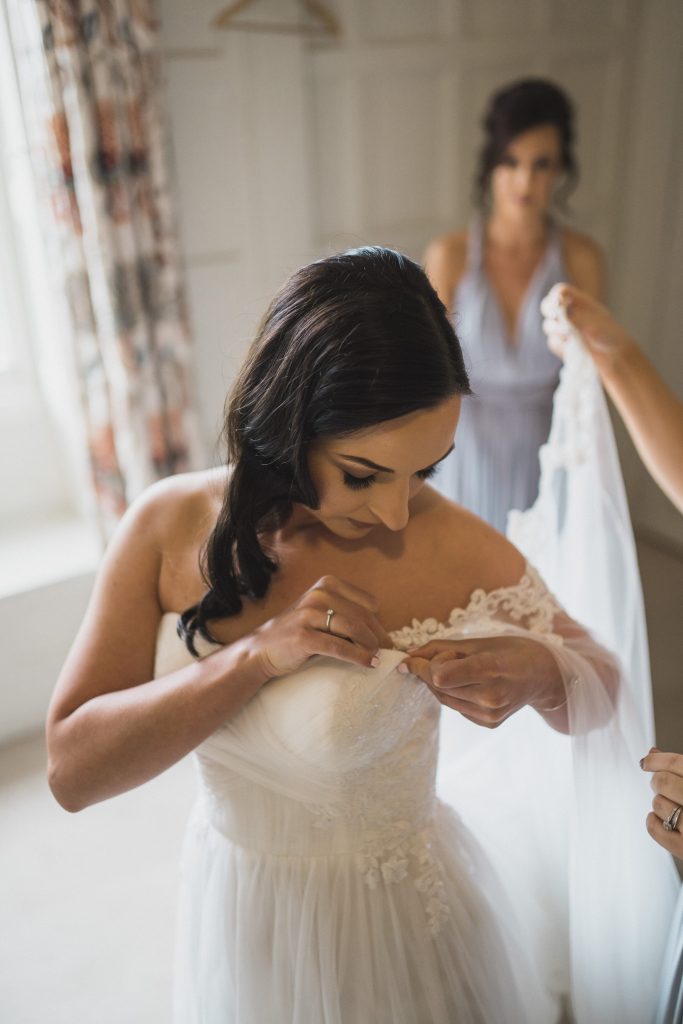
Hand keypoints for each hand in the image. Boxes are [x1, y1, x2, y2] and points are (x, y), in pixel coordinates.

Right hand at [250, 575, 391, 679]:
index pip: (367, 604)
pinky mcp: (303, 636)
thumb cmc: (297, 632)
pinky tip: (368, 663)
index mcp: (327, 584)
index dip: (378, 623)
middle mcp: (319, 595)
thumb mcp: (321, 612)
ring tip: (378, 658)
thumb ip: (346, 613)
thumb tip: (381, 631)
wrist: (262, 648)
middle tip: (387, 652)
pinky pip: (339, 647)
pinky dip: (359, 657)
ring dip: (371, 646)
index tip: (383, 639)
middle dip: (379, 637)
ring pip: (353, 629)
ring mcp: (309, 614)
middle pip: (363, 617)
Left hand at [398, 635, 564, 727]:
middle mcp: (490, 697)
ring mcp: (490, 714)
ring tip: (460, 669)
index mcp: (489, 670)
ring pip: (444, 699)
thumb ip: (439, 648)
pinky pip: (456, 708)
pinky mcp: (490, 724)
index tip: (411, 659)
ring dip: (440, 683)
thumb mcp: (477, 641)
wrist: (543, 675)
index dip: (421, 666)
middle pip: (438, 687)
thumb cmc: (510, 650)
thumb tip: (408, 657)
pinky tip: (469, 683)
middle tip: (447, 657)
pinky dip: (453, 694)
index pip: (440, 675)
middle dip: (430, 671)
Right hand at [542, 283, 637, 378]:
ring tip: (571, 337)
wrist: (615, 357)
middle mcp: (570, 313)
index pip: (561, 291)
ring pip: (548, 326)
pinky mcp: (563, 344)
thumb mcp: (595, 324)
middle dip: (549, 312)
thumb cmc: (610, 336)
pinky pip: (552, 342)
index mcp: (580, 302)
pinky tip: (571, 348)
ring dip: (556, 331)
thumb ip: (577, 317)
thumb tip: (561, 309)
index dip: (555, 296)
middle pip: (547, 306)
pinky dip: (559, 346)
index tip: (557, 305)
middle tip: (556, 318)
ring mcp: (565, 328)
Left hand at [641, 748, 682, 857]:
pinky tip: (665, 820)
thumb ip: (682, 768)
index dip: (656, 759)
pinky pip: (653, 827)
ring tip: (676, 808)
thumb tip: (653, 752)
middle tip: (664, 786)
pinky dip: (653, 821)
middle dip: (659, 781)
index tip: (646, 761)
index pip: (677, 763)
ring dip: (661, 803)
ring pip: (657, 803)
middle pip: (662, 781)